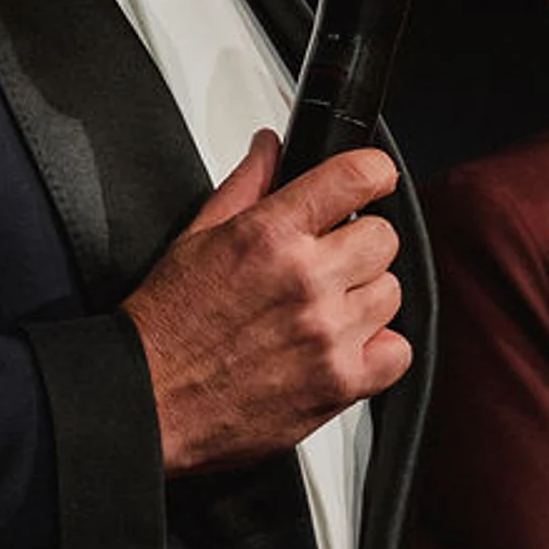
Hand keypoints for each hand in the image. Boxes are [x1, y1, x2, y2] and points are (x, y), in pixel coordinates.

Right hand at [123, 131, 409, 475]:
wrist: (150, 401)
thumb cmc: (167, 326)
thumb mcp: (196, 237)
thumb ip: (247, 184)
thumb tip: (271, 148)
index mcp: (270, 236)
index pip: (356, 177)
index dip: (372, 174)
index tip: (372, 181)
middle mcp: (305, 281)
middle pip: (383, 237)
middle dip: (357, 244)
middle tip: (326, 264)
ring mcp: (328, 334)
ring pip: (391, 292)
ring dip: (364, 298)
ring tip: (323, 311)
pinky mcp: (341, 383)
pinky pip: (397, 352)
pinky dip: (376, 350)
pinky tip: (341, 347)